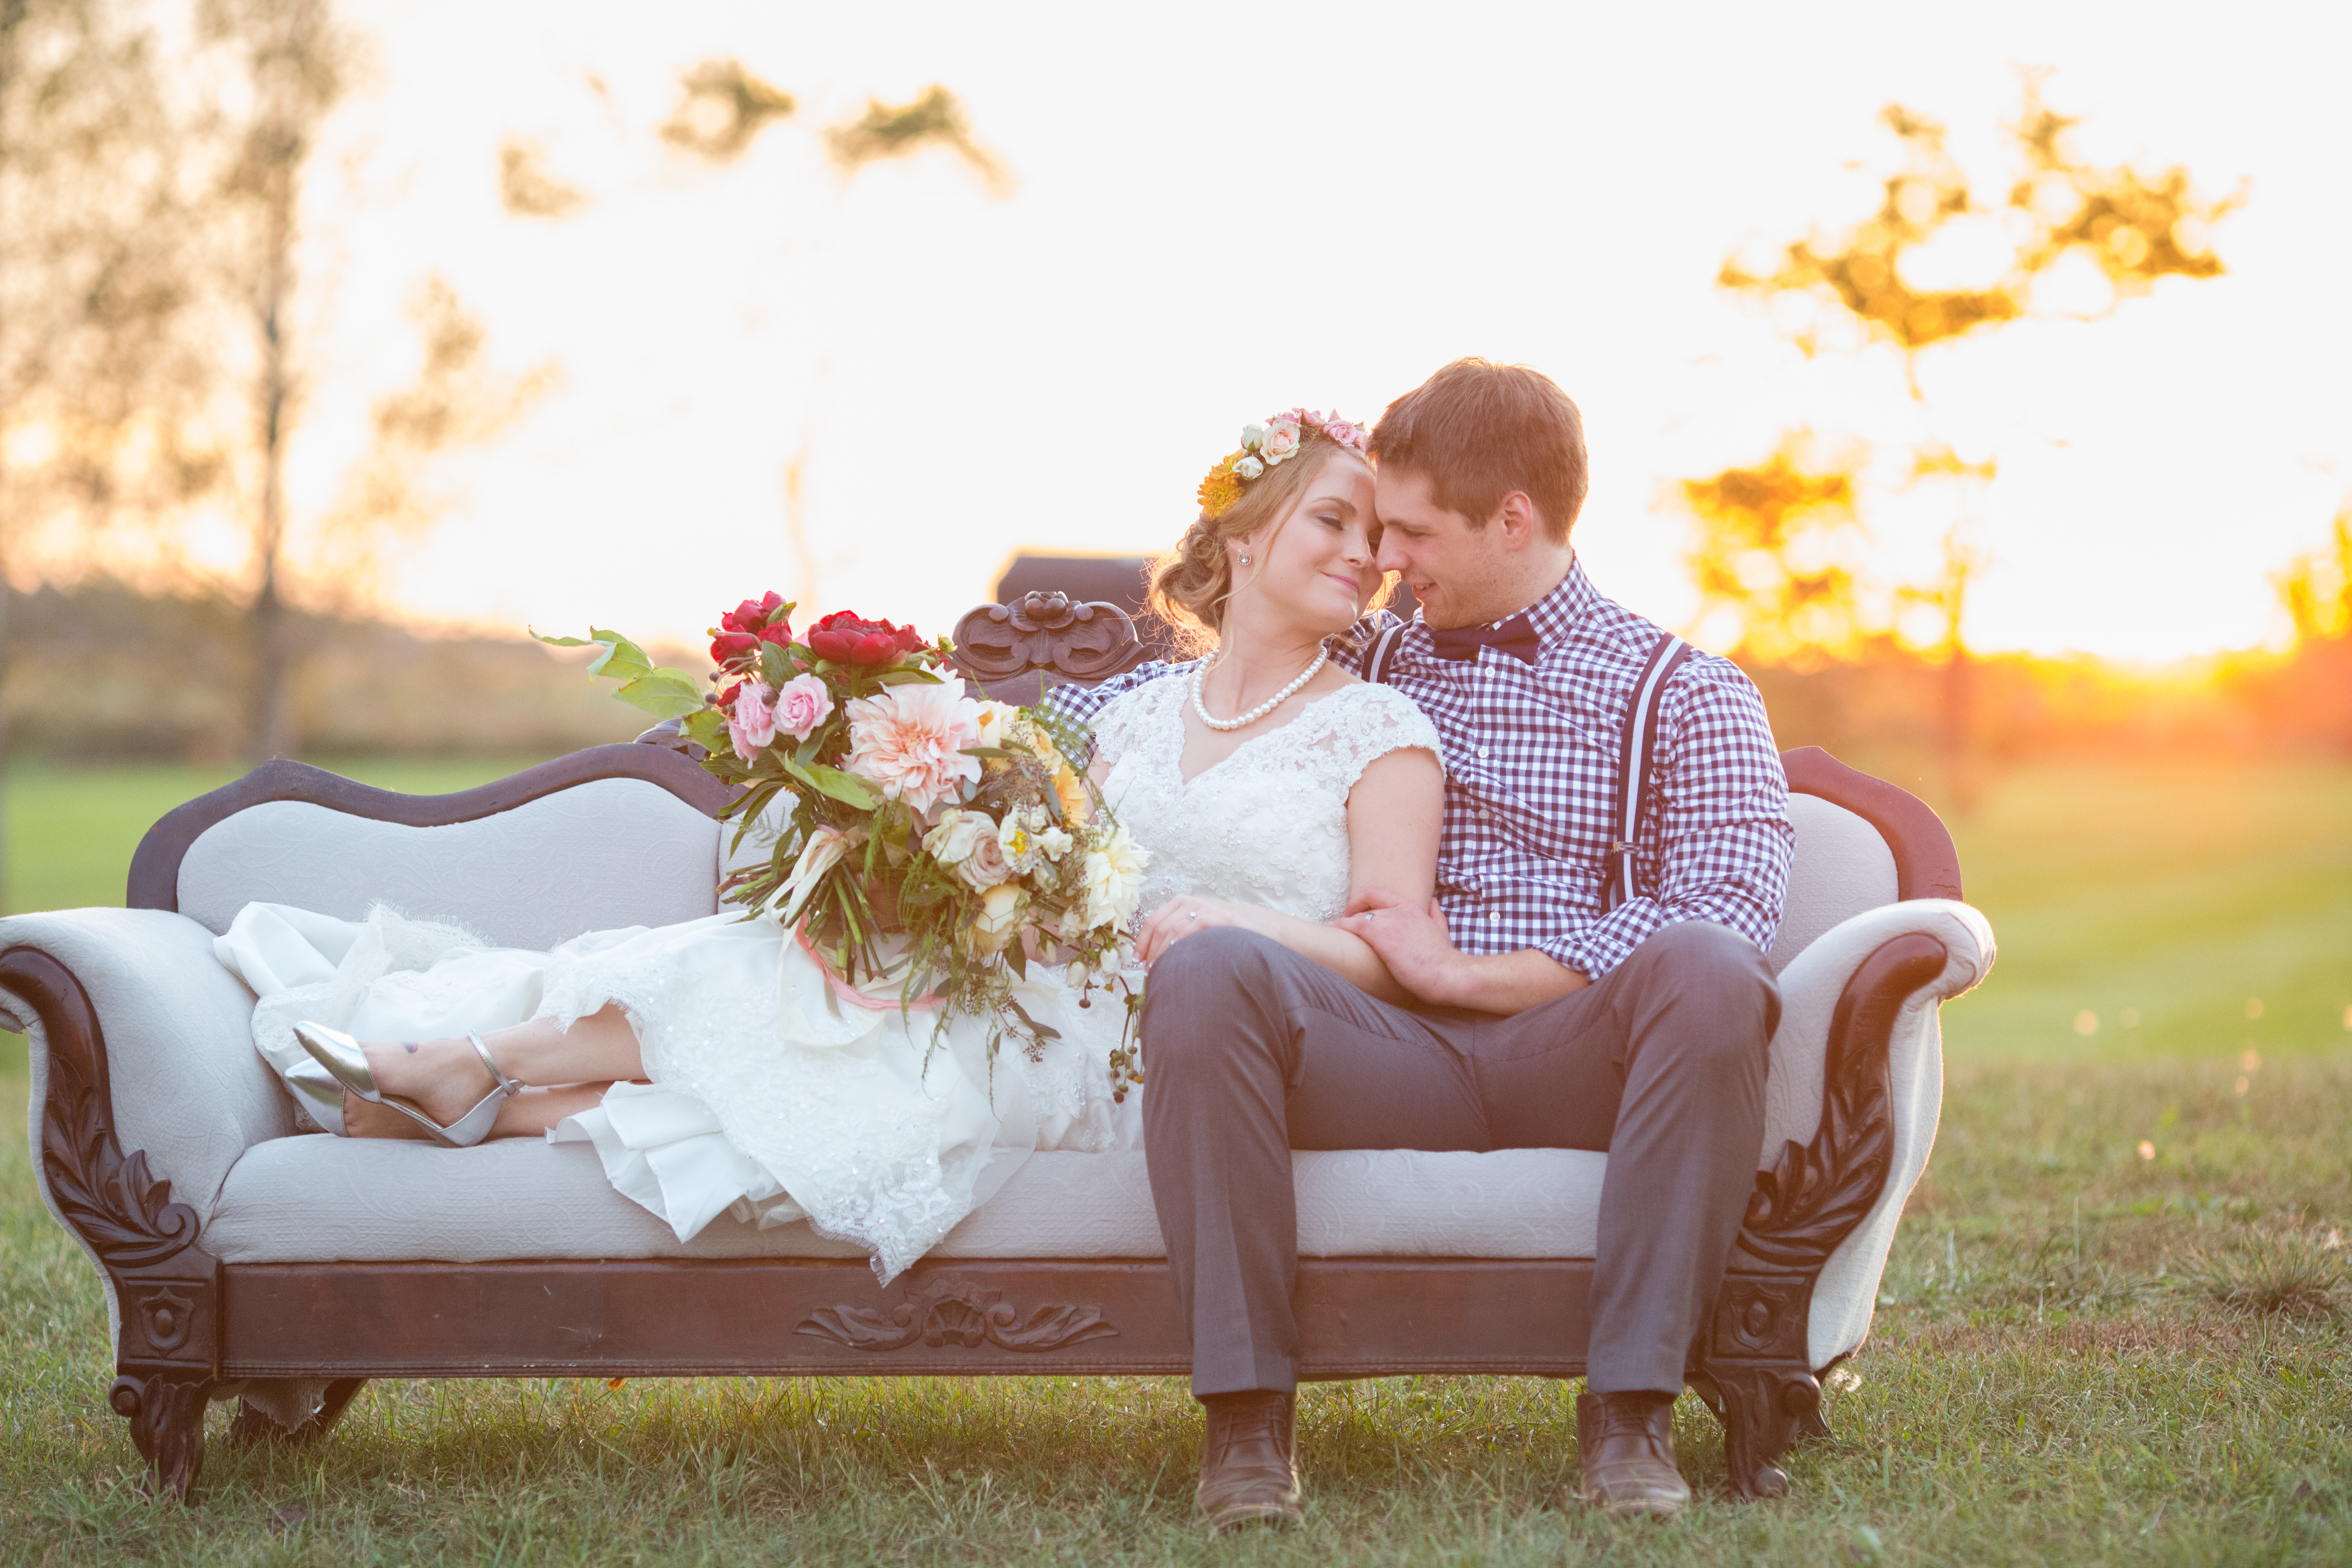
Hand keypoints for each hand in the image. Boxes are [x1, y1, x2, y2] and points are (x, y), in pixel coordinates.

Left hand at [1133, 895, 1253, 967]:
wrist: (1257, 925)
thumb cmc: (1224, 930)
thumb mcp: (1198, 923)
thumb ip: (1179, 932)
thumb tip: (1155, 956)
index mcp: (1181, 902)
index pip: (1152, 921)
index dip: (1142, 942)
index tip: (1137, 960)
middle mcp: (1189, 902)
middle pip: (1159, 929)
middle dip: (1151, 952)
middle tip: (1150, 972)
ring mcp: (1201, 909)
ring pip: (1170, 932)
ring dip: (1162, 955)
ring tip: (1160, 971)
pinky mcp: (1212, 918)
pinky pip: (1187, 933)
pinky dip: (1177, 948)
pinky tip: (1176, 961)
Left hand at [1336, 887, 1465, 1006]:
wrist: (1447, 974)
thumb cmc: (1443, 958)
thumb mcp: (1442, 930)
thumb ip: (1435, 914)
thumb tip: (1432, 901)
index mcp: (1412, 907)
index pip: (1379, 893)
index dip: (1362, 900)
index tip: (1355, 911)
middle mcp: (1399, 910)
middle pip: (1366, 904)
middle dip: (1351, 912)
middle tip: (1343, 925)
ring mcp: (1390, 922)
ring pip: (1358, 916)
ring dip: (1345, 925)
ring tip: (1334, 932)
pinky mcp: (1382, 937)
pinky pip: (1353, 926)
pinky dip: (1340, 927)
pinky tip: (1332, 932)